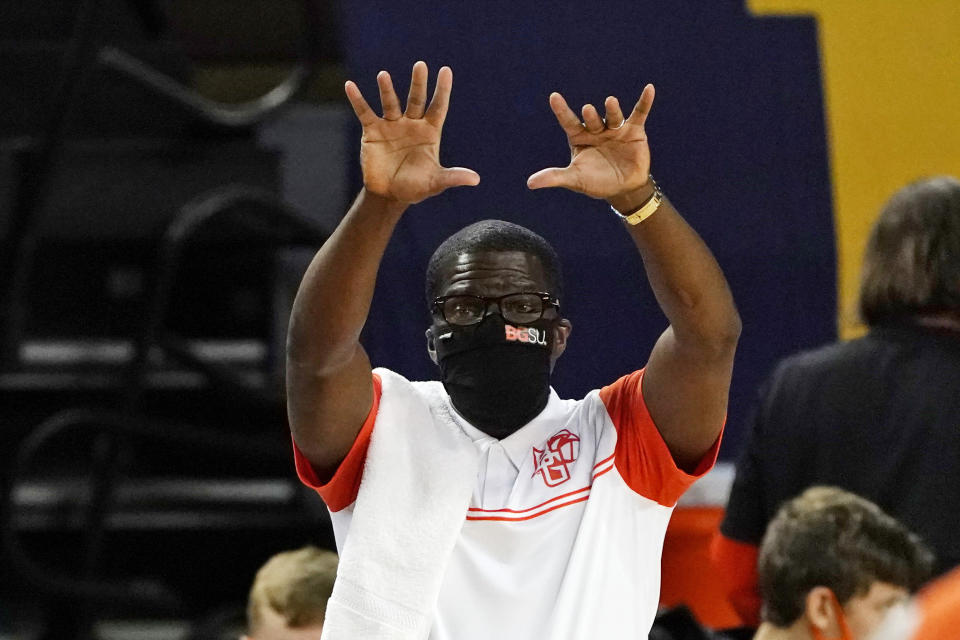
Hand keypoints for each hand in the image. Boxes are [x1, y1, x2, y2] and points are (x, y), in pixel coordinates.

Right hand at [345, 61, 479, 204]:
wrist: (389, 195)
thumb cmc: (416, 187)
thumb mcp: (435, 182)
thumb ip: (453, 177)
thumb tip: (476, 179)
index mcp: (429, 132)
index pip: (438, 107)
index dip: (442, 90)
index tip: (446, 70)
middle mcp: (411, 124)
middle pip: (416, 99)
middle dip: (418, 84)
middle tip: (420, 66)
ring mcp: (391, 125)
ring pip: (390, 103)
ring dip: (387, 89)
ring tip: (383, 75)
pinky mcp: (372, 131)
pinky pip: (364, 112)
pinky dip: (357, 99)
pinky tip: (350, 86)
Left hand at [527, 85, 654, 200]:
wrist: (623, 189)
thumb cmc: (596, 182)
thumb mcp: (575, 180)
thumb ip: (555, 177)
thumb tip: (530, 183)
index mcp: (579, 137)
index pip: (568, 122)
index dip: (561, 110)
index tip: (554, 97)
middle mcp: (596, 130)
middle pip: (592, 120)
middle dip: (591, 116)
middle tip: (587, 109)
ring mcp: (615, 128)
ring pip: (613, 116)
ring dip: (612, 110)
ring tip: (610, 102)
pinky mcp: (634, 130)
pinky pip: (639, 113)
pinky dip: (645, 102)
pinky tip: (649, 89)